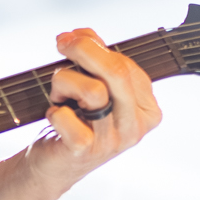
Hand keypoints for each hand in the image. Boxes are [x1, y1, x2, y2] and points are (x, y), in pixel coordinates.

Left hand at [29, 28, 162, 189]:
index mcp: (147, 109)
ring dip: (63, 83)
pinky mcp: (86, 151)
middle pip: (117, 72)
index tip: (70, 38)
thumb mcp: (91, 86)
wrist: (52, 165)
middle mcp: (136, 126)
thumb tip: (82, 33)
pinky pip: (66, 117)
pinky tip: (55, 116)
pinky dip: (53, 111)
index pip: (127, 65)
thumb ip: (94, 58)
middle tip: (61, 44)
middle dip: (83, 49)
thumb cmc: (74, 121)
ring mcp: (113, 141)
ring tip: (59, 96)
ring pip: (92, 90)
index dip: (94, 45)